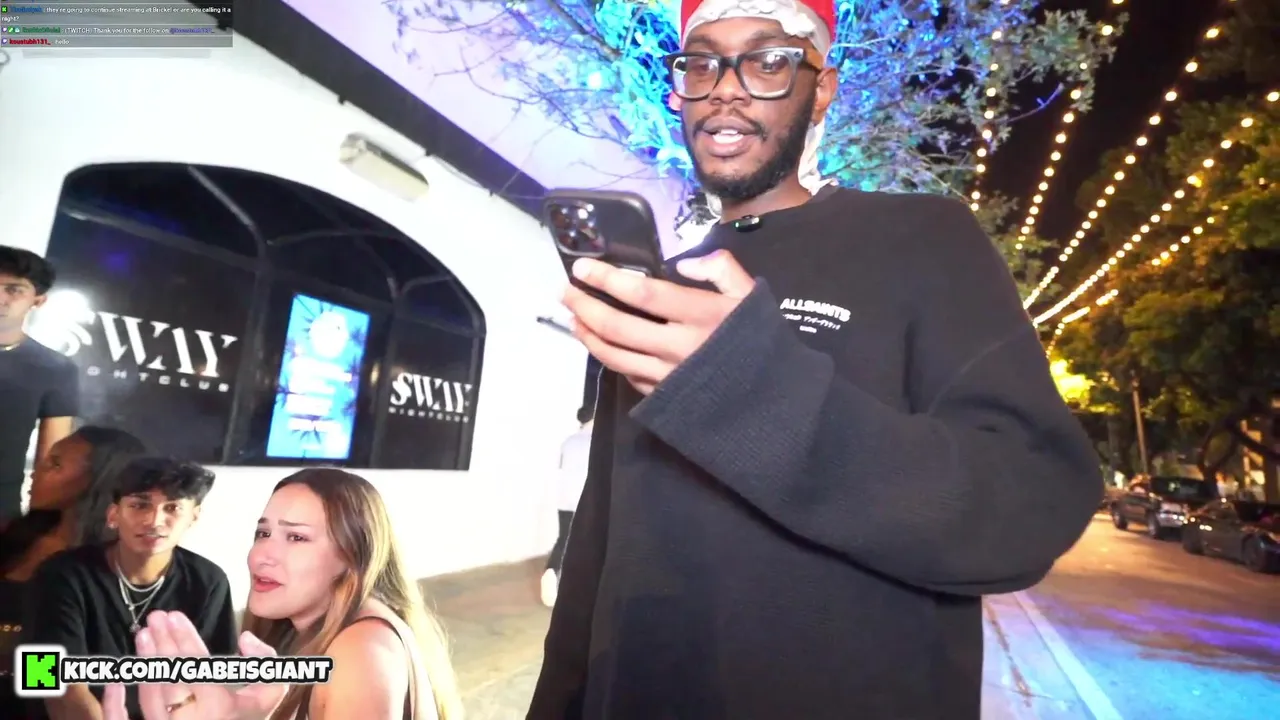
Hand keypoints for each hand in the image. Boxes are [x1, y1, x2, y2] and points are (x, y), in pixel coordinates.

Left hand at [102, 611, 286, 719]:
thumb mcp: (269, 694)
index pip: (197, 666)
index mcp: (220, 708)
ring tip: (142, 635)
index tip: (174, 617)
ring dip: (144, 662)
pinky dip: (114, 703)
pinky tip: (116, 680)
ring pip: (150, 695)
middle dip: (162, 643)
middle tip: (154, 619)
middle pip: (170, 677)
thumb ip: (264, 663)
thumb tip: (244, 639)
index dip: (184, 638)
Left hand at [563, 250, 755, 394]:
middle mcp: (678, 347)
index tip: (582, 267)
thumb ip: (721, 268)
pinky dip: (610, 359)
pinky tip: (600, 345)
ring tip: (573, 317)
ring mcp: (668, 377)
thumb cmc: (761, 342)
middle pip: (618, 326)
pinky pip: (628, 377)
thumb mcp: (751, 295)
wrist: (775, 401)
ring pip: (614, 356)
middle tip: (565, 291)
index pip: (643, 293)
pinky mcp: (664, 399)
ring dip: (587, 335)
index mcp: (701, 316)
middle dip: (585, 306)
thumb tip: (683, 264)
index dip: (607, 279)